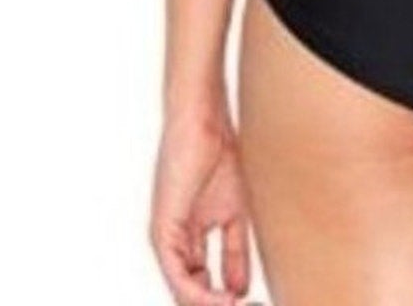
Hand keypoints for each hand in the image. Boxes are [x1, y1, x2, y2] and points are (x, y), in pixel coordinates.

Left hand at [149, 111, 262, 305]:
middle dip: (217, 304)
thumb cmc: (219, 156)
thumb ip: (234, 253)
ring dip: (209, 305)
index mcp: (190, 241)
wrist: (204, 124)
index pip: (202, 284)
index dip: (225, 299)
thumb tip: (240, 289)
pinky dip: (198, 293)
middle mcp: (175, 245)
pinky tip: (220, 300)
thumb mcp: (234, 214)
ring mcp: (167, 240)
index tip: (250, 305)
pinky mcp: (163, 232)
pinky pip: (177, 274)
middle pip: (192, 291)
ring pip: (183, 290)